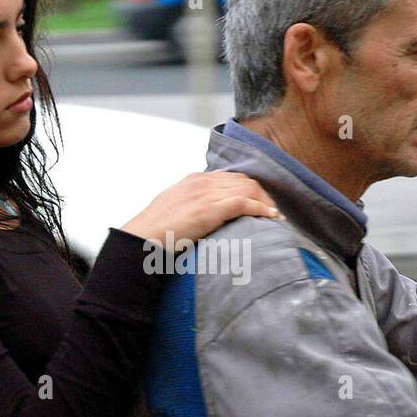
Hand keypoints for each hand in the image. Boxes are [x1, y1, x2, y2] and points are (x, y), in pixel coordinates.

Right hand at [121, 171, 282, 245]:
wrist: (141, 239)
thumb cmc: (154, 232)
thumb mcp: (173, 209)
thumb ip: (190, 206)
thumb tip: (202, 217)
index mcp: (193, 180)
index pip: (231, 177)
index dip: (249, 188)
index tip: (259, 201)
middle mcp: (202, 182)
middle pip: (244, 181)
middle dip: (262, 195)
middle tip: (272, 211)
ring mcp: (206, 194)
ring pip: (248, 189)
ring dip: (266, 202)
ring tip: (275, 216)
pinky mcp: (210, 209)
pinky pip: (244, 203)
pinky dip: (261, 209)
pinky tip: (271, 218)